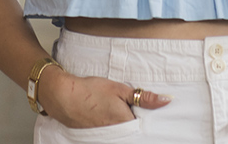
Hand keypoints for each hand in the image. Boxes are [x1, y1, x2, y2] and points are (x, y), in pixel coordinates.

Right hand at [39, 67, 172, 127]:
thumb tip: (166, 101)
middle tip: (134, 114)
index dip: (149, 123)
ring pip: (121, 136)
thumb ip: (144, 98)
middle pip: (132, 134)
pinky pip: (109, 137)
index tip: (153, 117)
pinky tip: (108, 121)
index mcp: (124, 124)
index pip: (144, 129)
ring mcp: (103, 138)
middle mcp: (114, 135)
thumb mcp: (121, 89)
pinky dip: (112, 131)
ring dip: (124, 129)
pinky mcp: (93, 138)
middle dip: (137, 127)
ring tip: (119, 116)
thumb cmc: (90, 91)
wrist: (62, 96)